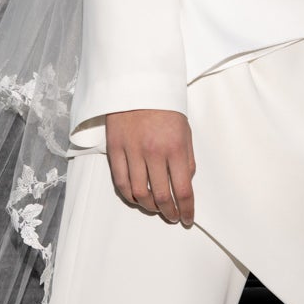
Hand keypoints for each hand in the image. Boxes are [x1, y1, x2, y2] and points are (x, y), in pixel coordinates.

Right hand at [105, 109, 196, 225]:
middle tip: (172, 216)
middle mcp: (154, 153)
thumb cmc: (165, 108)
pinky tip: (136, 198)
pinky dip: (129, 195)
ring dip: (149, 207)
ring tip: (155, 208)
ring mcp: (132, 152)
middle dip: (169, 212)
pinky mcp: (115, 149)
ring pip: (139, 193)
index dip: (186, 210)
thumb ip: (187, 159)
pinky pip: (120, 182)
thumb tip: (185, 184)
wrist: (138, 84)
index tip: (187, 219)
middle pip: (161, 196)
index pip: (183, 190)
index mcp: (175, 148)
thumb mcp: (185, 132)